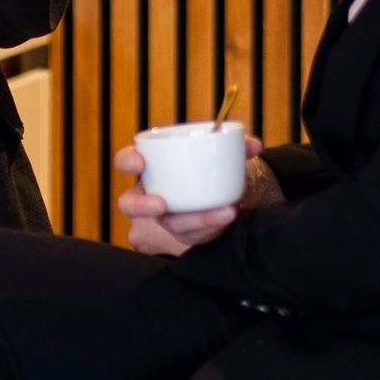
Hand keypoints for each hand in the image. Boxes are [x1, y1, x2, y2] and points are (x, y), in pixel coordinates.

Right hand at [114, 133, 265, 257]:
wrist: (229, 189)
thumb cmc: (213, 165)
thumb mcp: (223, 151)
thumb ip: (237, 146)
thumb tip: (253, 144)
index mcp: (152, 164)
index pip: (126, 161)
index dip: (127, 162)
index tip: (141, 162)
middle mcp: (152, 193)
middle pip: (129, 204)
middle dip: (141, 206)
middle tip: (162, 204)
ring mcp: (167, 216)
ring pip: (170, 225)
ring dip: (196, 220)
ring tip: (224, 212)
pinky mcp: (186, 232)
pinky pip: (194, 236)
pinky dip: (212, 226)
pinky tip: (228, 216)